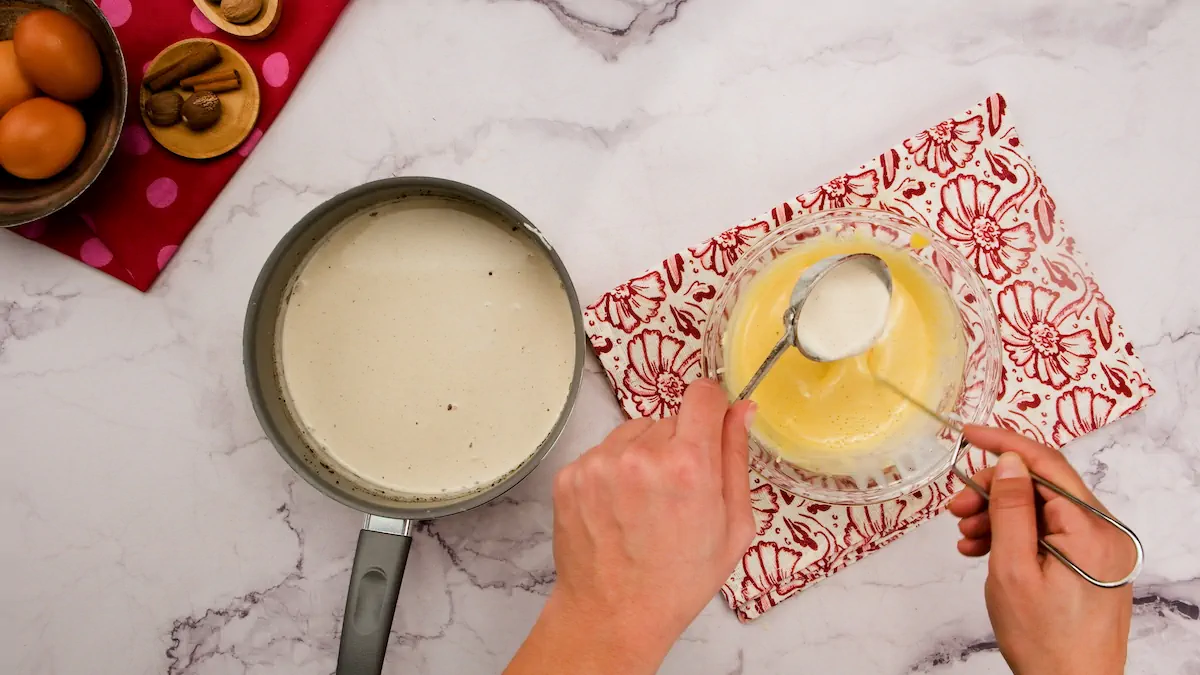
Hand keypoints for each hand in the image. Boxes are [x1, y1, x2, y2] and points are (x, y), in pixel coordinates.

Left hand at [505, 379, 754, 674]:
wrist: (614, 615)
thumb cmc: (678, 580)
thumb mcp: (734, 526)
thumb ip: (737, 458)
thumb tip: (742, 409)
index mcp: (689, 465)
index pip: (703, 395)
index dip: (711, 409)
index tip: (709, 426)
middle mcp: (640, 456)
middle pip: (669, 418)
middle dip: (677, 445)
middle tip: (676, 492)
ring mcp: (599, 464)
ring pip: (633, 432)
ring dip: (642, 456)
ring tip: (644, 504)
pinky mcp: (571, 474)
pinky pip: (602, 452)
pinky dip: (612, 472)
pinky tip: (619, 509)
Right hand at [948, 425, 1134, 674]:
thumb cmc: (1045, 641)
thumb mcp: (1013, 569)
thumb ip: (1011, 509)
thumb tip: (1011, 462)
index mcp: (1092, 530)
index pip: (1046, 464)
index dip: (1003, 444)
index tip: (967, 434)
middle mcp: (1106, 533)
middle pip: (1042, 487)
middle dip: (995, 490)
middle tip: (956, 506)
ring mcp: (1101, 550)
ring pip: (1042, 510)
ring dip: (1000, 515)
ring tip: (966, 536)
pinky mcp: (1092, 564)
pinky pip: (1050, 533)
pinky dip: (1016, 536)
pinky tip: (984, 549)